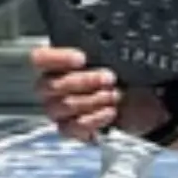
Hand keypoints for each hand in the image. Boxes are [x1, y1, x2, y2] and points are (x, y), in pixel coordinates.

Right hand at [29, 46, 165, 142]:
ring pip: (64, 106)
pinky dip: (95, 119)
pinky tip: (110, 111)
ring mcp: (57, 110)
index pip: (40, 58)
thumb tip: (108, 49)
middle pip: (52, 85)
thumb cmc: (120, 77)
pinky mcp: (68, 129)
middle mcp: (51, 87)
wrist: (137, 103)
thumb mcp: (115, 59)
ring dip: (94, 100)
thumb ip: (102, 54)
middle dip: (85, 81)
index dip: (57, 58)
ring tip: (115, 95)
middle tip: (109, 78)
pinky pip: (73, 127)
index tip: (82, 59)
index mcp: (57, 65)